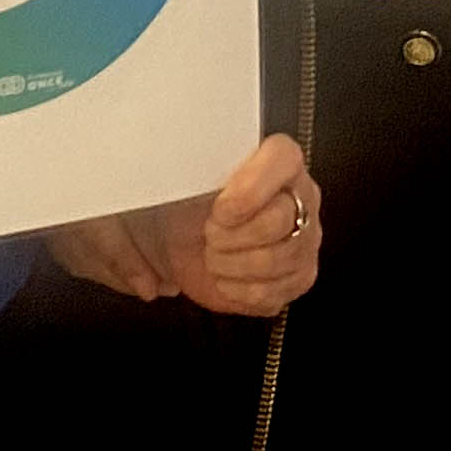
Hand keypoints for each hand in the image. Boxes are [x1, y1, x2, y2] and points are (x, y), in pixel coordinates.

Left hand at [45, 135, 318, 318]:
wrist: (188, 243)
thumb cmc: (182, 205)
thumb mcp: (159, 186)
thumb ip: (146, 196)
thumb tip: (145, 260)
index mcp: (274, 159)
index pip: (284, 157)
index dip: (251, 189)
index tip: (216, 210)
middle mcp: (300, 194)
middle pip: (281, 219)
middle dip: (232, 238)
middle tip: (208, 236)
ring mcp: (306, 237)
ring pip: (280, 259)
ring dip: (233, 267)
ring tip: (215, 257)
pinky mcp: (299, 276)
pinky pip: (277, 293)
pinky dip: (241, 292)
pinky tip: (227, 278)